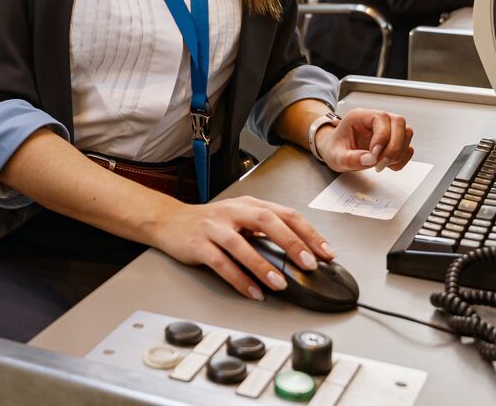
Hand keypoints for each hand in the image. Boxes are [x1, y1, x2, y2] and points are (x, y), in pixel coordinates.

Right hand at [149, 196, 334, 300]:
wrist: (169, 221)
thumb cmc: (209, 223)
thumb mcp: (240, 219)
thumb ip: (265, 231)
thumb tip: (300, 253)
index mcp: (247, 204)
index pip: (284, 213)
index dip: (307, 232)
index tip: (326, 253)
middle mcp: (232, 212)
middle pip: (265, 220)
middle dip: (290, 242)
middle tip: (308, 263)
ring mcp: (213, 227)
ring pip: (240, 243)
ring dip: (262, 264)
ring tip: (280, 283)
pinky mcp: (197, 244)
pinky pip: (220, 262)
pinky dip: (238, 278)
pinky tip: (252, 291)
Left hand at [315, 107, 413, 172]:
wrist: (334, 152)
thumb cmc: (334, 149)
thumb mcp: (336, 157)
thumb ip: (350, 158)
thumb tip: (369, 160)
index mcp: (359, 116)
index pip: (381, 118)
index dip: (382, 138)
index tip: (373, 155)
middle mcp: (375, 119)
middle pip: (399, 122)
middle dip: (393, 147)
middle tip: (380, 163)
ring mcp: (386, 129)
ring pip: (406, 134)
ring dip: (398, 153)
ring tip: (380, 164)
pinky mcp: (392, 141)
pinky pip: (407, 147)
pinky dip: (401, 159)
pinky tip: (386, 165)